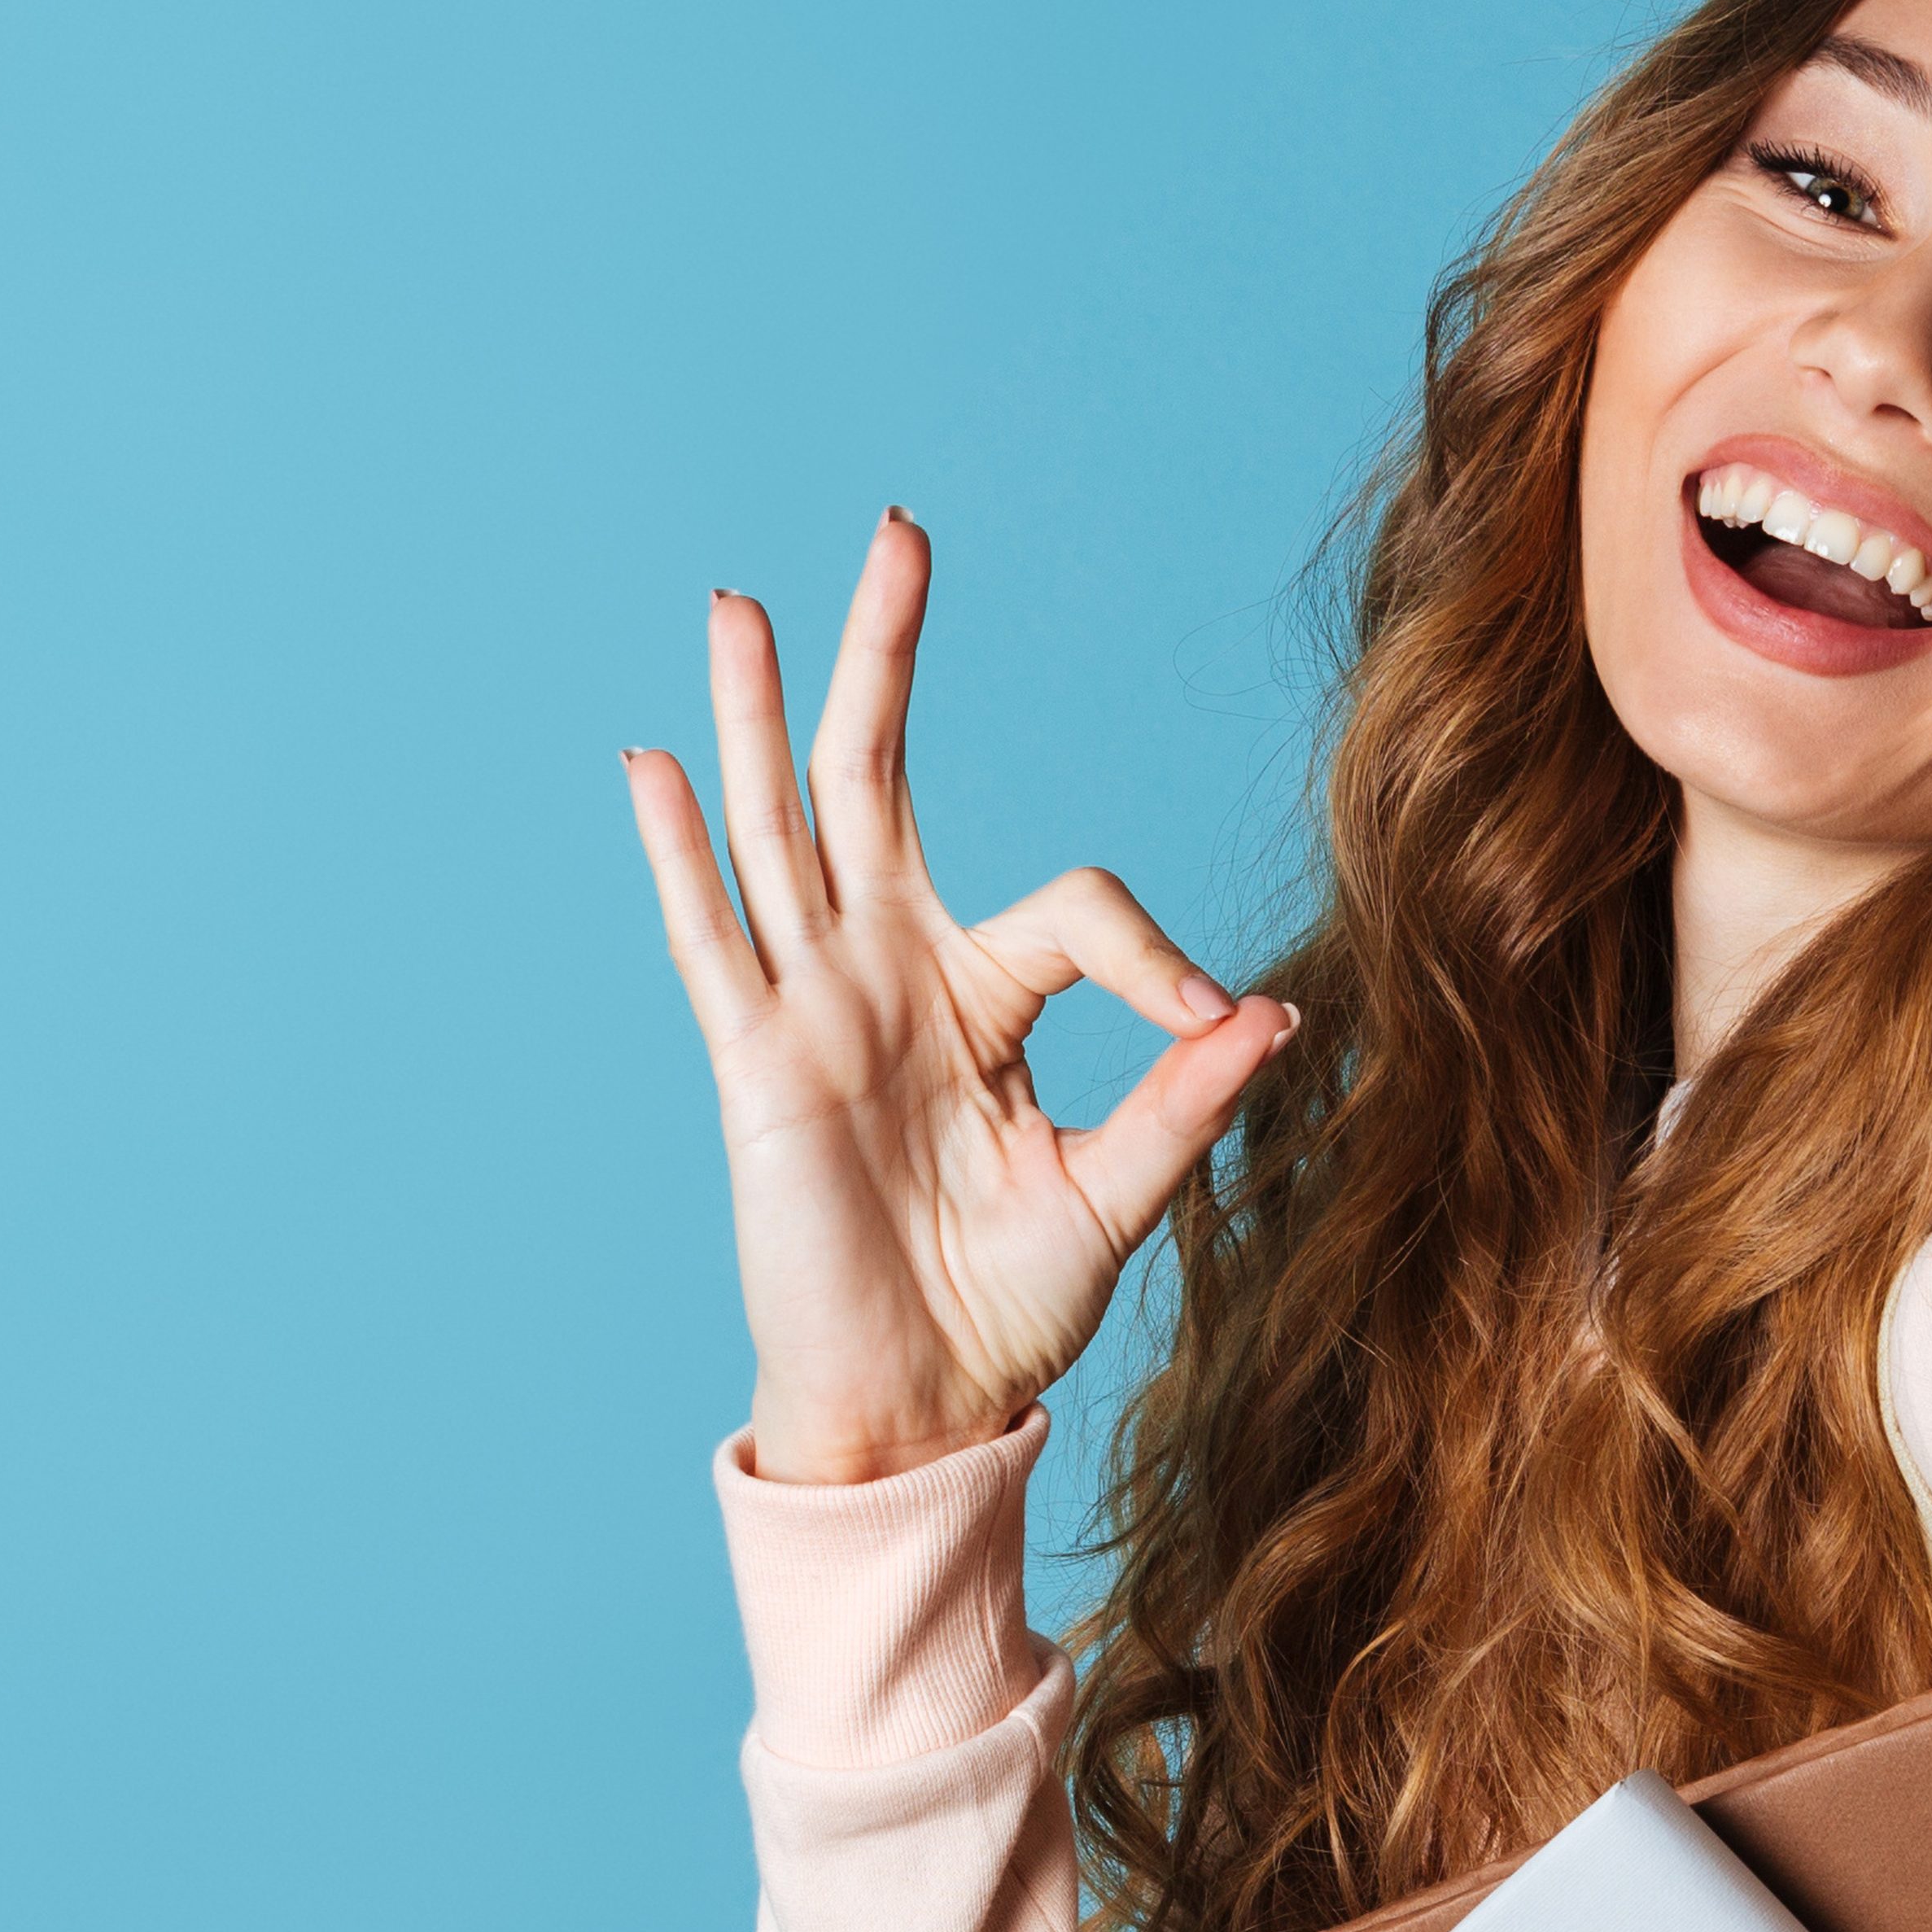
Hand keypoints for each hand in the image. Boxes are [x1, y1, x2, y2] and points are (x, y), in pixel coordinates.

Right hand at [622, 515, 1296, 1482]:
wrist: (919, 1401)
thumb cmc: (1005, 1304)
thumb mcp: (1117, 1193)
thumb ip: (1183, 1100)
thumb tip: (1275, 1016)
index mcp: (987, 998)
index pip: (1075, 910)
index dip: (1154, 956)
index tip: (1211, 1025)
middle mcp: (892, 973)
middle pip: (878, 779)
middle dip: (885, 657)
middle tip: (899, 529)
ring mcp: (816, 1007)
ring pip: (785, 827)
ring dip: (764, 715)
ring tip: (744, 603)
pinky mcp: (756, 1062)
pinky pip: (711, 940)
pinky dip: (681, 853)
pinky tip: (656, 764)